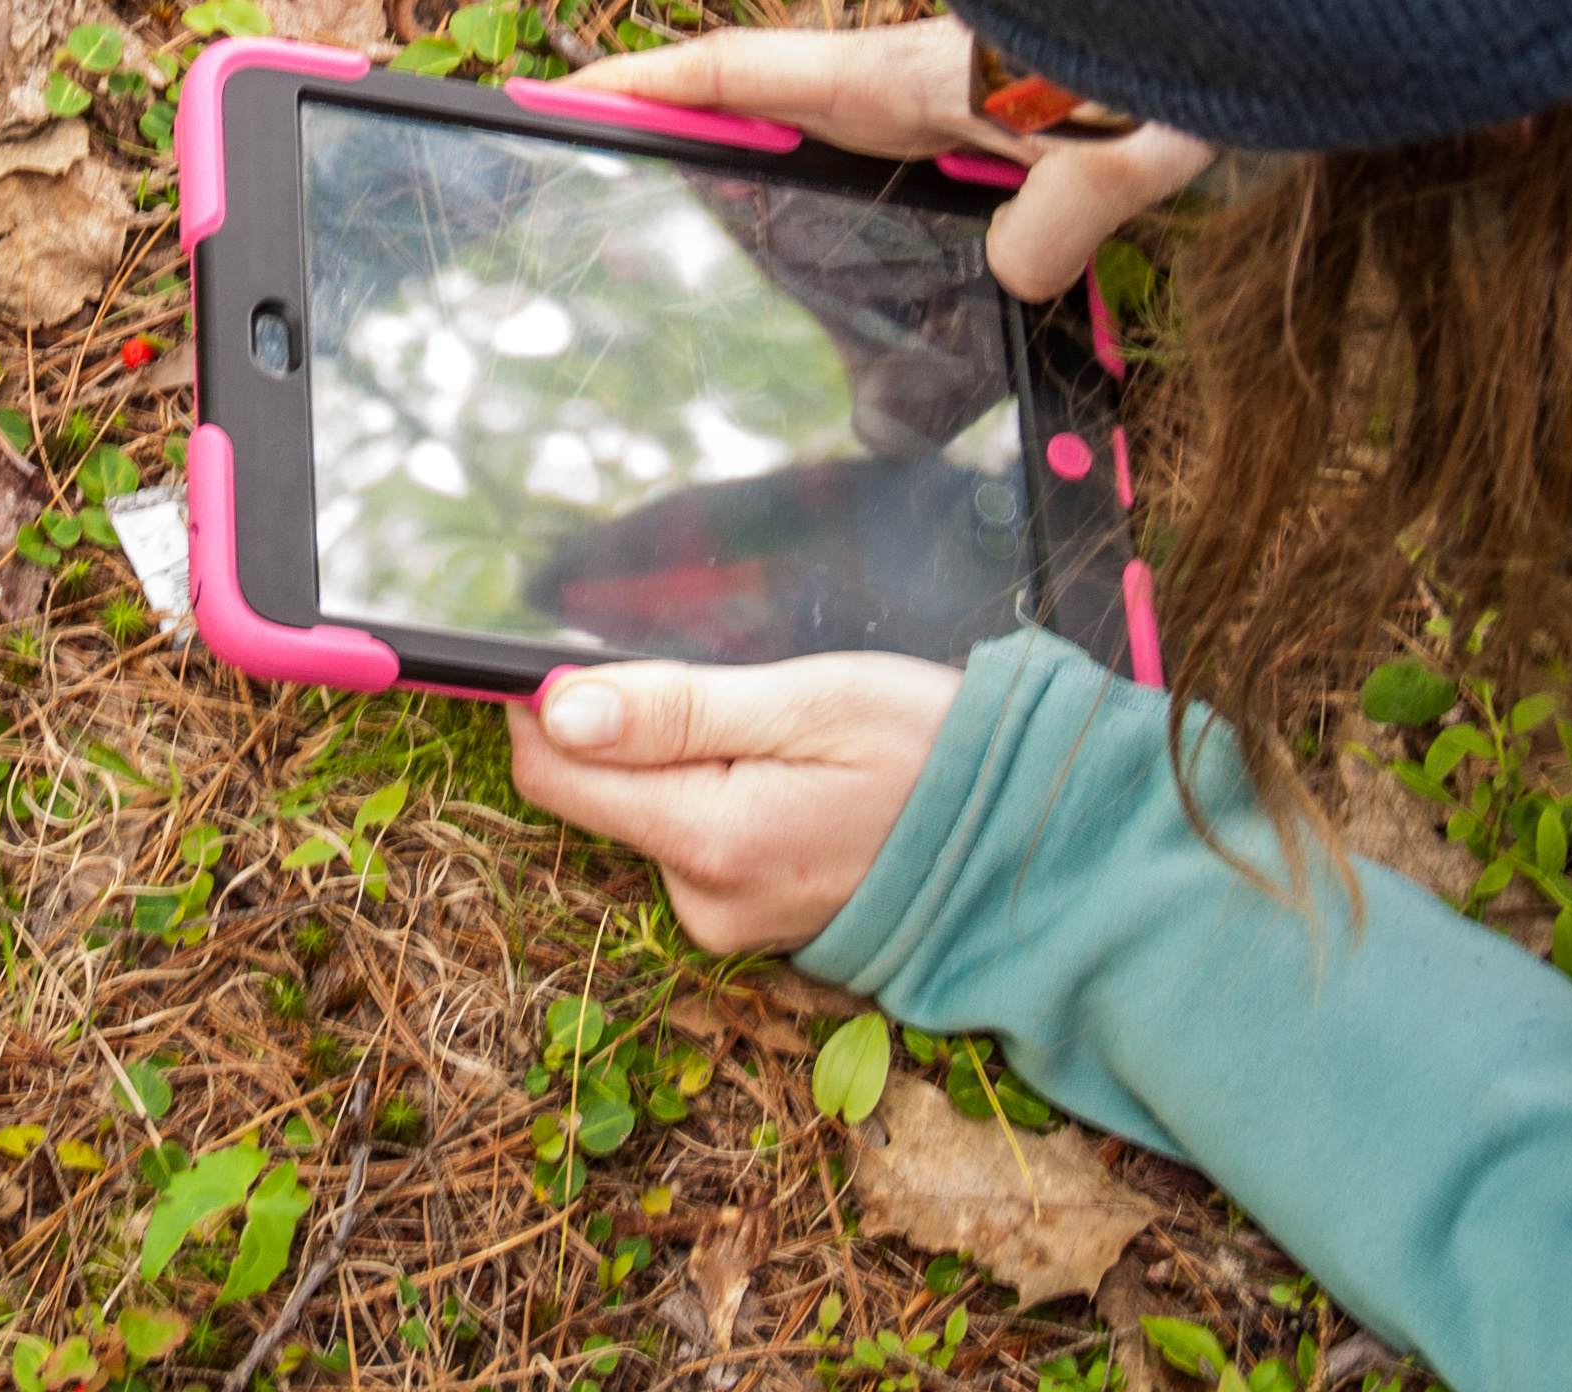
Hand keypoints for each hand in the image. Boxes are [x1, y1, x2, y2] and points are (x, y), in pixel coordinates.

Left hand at [508, 654, 962, 950]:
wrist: (1026, 842)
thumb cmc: (935, 753)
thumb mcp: (810, 702)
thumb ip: (677, 709)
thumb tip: (557, 708)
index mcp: (710, 841)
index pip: (555, 774)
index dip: (545, 703)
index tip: (577, 651)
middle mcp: (704, 900)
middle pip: (602, 791)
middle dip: (642, 729)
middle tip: (743, 693)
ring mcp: (726, 920)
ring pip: (651, 810)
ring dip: (689, 761)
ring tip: (787, 739)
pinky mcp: (748, 920)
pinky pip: (696, 840)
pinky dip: (722, 796)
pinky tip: (792, 778)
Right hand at [580, 18, 1213, 297]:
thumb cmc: (1192, 45)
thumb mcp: (1128, 132)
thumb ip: (1064, 202)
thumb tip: (1010, 275)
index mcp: (910, 74)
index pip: (745, 73)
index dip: (646, 83)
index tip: (561, 93)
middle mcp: (919, 85)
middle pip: (765, 111)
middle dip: (678, 137)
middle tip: (597, 181)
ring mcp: (960, 104)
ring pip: (834, 148)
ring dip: (770, 184)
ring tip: (703, 253)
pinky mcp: (1010, 128)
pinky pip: (909, 183)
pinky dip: (868, 221)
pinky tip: (876, 297)